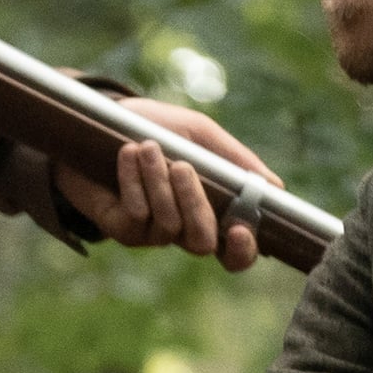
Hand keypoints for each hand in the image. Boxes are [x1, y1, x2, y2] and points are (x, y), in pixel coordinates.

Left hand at [57, 100, 281, 269]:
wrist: (96, 121)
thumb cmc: (154, 127)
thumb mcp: (198, 134)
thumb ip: (234, 160)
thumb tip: (276, 188)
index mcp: (210, 209)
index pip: (234, 251)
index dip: (242, 250)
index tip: (239, 230)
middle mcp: (183, 227)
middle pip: (202, 242)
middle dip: (194, 204)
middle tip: (182, 166)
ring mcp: (151, 232)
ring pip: (168, 226)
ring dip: (159, 182)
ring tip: (147, 147)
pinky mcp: (121, 229)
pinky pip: (137, 216)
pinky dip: (134, 182)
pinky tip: (127, 154)